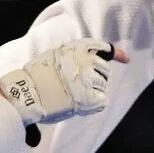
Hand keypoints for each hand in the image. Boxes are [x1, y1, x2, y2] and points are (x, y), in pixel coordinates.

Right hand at [0, 39, 128, 125]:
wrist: (27, 95)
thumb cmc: (35, 79)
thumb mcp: (52, 57)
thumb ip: (71, 57)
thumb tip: (85, 63)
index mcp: (76, 48)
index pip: (102, 47)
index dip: (116, 53)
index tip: (127, 59)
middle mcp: (86, 60)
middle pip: (104, 70)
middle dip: (96, 78)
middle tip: (76, 85)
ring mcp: (90, 78)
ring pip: (102, 85)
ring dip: (92, 91)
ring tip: (73, 94)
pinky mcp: (91, 97)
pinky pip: (102, 100)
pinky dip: (94, 104)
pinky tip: (79, 104)